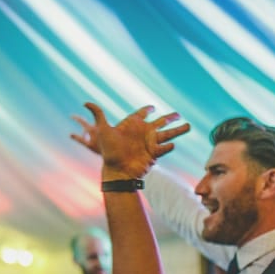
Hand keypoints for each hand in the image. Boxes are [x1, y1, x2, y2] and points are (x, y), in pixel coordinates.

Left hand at [72, 103, 190, 177]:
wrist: (117, 171)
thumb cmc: (109, 151)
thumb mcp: (103, 130)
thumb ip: (98, 115)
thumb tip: (86, 102)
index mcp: (132, 125)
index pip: (141, 114)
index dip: (146, 110)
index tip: (152, 107)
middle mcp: (142, 133)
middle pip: (160, 123)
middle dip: (169, 118)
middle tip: (178, 114)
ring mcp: (149, 144)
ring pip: (168, 134)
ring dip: (178, 130)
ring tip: (189, 125)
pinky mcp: (154, 154)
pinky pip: (164, 148)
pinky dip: (169, 146)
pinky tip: (173, 144)